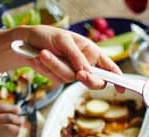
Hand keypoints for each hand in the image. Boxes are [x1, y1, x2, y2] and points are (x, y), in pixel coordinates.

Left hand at [0, 25, 121, 89]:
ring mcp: (72, 72)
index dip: (118, 79)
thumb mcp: (64, 41)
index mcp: (92, 52)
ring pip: (70, 79)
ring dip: (54, 66)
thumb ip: (77, 57)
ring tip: (43, 53)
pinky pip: (56, 79)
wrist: (26, 42)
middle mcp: (85, 64)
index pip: (110, 68)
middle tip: (80, 74)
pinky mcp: (59, 77)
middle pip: (95, 81)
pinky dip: (46, 68)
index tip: (122, 89)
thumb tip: (87, 73)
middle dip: (87, 79)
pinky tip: (39, 58)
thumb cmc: (48, 35)